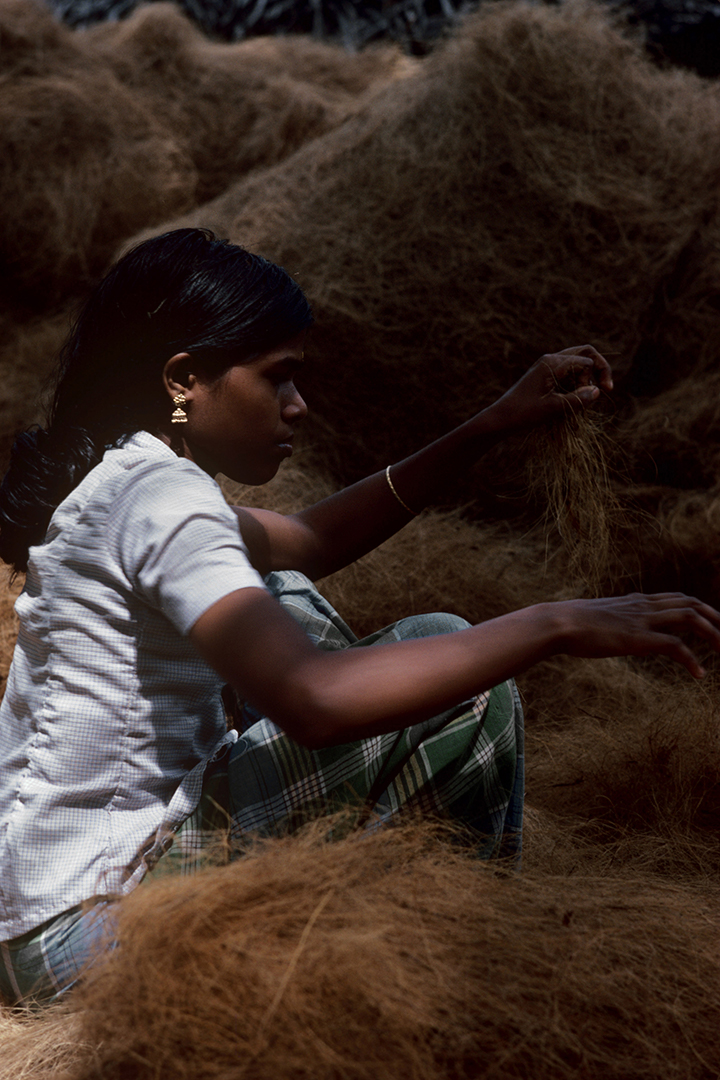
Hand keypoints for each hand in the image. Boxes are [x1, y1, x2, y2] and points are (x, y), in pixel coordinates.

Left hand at [488, 345, 612, 433]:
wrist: (501, 418)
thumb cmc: (524, 413)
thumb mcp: (553, 409)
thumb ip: (577, 399)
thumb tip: (597, 391)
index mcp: (553, 363)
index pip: (587, 360)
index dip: (597, 376)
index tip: (598, 395)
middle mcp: (551, 360)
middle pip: (585, 352)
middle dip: (598, 369)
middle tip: (606, 388)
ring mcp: (547, 366)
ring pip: (577, 362)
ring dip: (587, 377)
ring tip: (586, 398)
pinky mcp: (545, 375)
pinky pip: (568, 371)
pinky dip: (577, 382)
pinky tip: (576, 397)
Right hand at [556, 592, 719, 678]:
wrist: (556, 623)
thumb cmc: (567, 624)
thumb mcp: (594, 618)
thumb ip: (608, 621)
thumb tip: (604, 629)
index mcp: (634, 601)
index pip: (676, 598)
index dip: (698, 608)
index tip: (711, 622)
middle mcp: (642, 606)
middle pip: (690, 603)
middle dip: (714, 617)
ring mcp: (641, 620)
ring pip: (690, 618)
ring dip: (712, 634)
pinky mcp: (637, 638)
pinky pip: (675, 646)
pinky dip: (691, 660)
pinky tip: (699, 674)